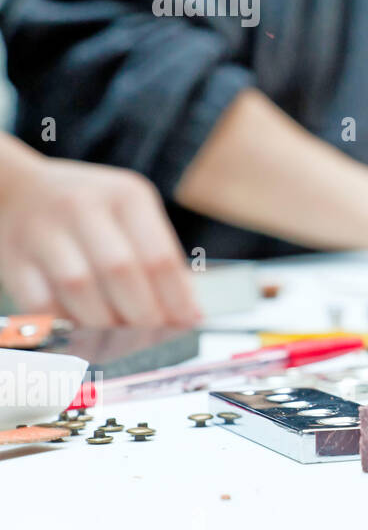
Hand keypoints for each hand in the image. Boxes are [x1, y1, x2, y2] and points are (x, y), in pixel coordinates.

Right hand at [0, 157, 200, 327]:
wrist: (19, 190)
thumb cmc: (89, 208)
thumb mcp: (131, 213)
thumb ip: (157, 255)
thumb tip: (186, 309)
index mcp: (126, 195)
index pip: (158, 255)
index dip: (176, 297)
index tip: (188, 322)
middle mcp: (83, 207)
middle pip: (120, 271)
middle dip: (144, 313)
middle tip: (156, 335)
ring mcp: (43, 231)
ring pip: (80, 288)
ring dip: (107, 323)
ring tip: (125, 338)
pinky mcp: (14, 258)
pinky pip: (43, 303)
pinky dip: (68, 324)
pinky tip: (87, 333)